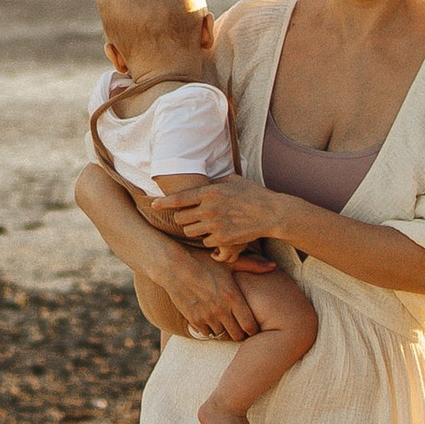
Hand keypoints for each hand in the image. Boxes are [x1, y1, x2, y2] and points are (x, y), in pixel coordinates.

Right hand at [148, 244, 260, 338]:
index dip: (253, 329)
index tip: (253, 326)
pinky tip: (212, 321)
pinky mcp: (193, 319)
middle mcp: (220, 309)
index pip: (250, 325)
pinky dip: (210, 330)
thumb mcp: (229, 261)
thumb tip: (274, 266)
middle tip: (241, 328)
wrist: (173, 266)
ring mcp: (206, 316)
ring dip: (225, 332)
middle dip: (241, 332)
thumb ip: (253, 265)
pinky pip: (207, 334)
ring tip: (227, 325)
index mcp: (232, 296)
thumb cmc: (203, 260)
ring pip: (222, 335)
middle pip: (237, 334)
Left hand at [156, 176, 283, 262]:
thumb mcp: (233, 181)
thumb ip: (215, 184)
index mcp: (209, 192)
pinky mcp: (222, 239)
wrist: (271, 214)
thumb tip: (205, 183)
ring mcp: (215, 225)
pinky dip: (210, 240)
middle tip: (191, 217)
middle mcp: (209, 209)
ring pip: (191, 232)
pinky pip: (206, 242)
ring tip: (206, 225)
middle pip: (180, 218)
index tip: (153, 205)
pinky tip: (219, 234)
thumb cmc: (254, 194)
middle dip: (183, 218)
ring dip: (195, 230)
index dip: (163, 203)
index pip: (179, 199)